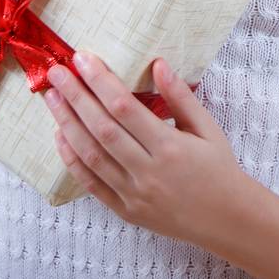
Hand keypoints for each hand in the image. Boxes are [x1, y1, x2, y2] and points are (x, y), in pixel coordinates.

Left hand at [44, 52, 255, 246]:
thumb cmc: (218, 168)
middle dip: (75, 97)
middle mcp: (147, 171)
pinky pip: (91, 184)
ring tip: (52, 98)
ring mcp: (133, 194)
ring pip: (91, 155)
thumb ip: (181, 97)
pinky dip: (72, 160)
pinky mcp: (125, 210)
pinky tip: (60, 136)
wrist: (226, 219)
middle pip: (101, 128)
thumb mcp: (207, 129)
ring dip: (67, 124)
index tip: (83, 59)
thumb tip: (157, 64)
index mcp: (170, 147)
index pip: (124, 107)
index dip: (101, 81)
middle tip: (56, 72)